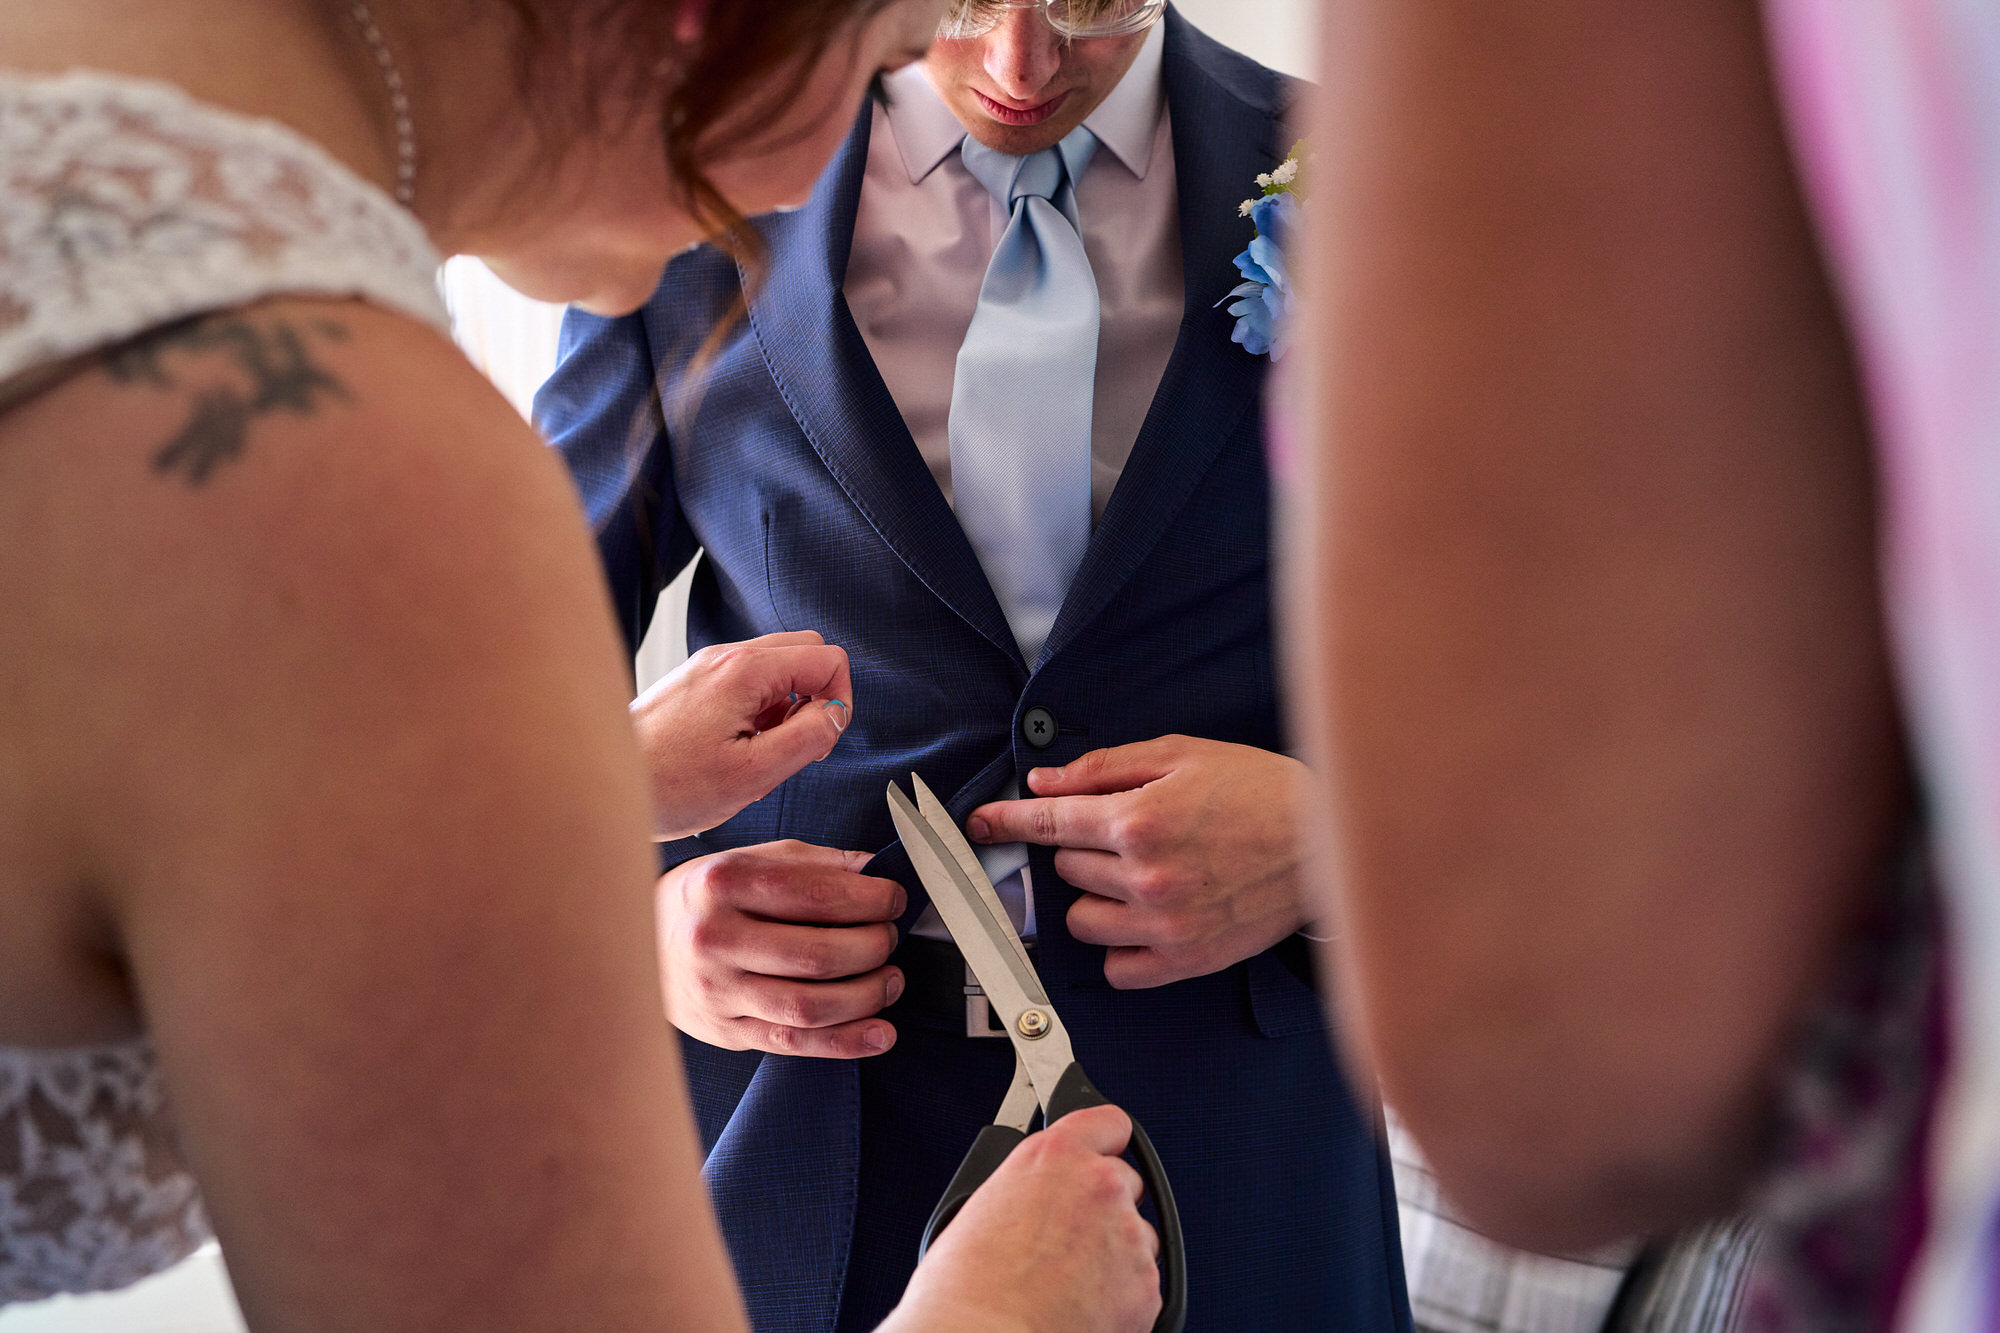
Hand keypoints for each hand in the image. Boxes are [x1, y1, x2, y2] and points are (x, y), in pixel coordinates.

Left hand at [631, 631, 854, 840]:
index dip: (838, 700)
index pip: (827, 658)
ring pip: (777, 670)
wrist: (601, 783)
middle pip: (804, 653)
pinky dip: (758, 714)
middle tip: (797, 745)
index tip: (820, 738)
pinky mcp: (695, 685)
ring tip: (759, 755)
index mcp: (744, 671)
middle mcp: (725, 658)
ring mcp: (708, 668)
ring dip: (786, 710)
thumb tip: (836, 715)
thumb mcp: (753, 773)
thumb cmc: (666, 785)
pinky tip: (737, 752)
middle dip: (816, 698)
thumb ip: (807, 738)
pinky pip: (747, 685)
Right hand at [656, 840, 906, 1056]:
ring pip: (810, 1006)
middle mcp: (715, 940)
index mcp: (723, 884)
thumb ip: (813, 863)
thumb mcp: (750, 860)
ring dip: (867, 996)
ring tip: (891, 980)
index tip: (893, 899)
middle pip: (818, 955)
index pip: (815, 894)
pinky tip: (880, 1033)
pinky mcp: (724, 1032)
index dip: (870, 899)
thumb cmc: (707, 898)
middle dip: (874, 948)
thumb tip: (872, 871)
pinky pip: (795, 1044)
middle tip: (890, 938)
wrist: (636, 942)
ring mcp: (717, 992)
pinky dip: (847, 1043)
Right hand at [881, 1106, 1160, 1332]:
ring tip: (1070, 1286)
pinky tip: (1082, 1310)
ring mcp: (1128, 1236)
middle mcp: (1099, 1186)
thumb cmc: (968, 1287)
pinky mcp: (1146, 1287)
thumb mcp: (985, 1205)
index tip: (1103, 1154)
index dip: (1105, 1142)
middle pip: (1127, 1183)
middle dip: (1105, 1209)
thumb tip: (1043, 1199)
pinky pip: (1144, 1284)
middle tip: (1071, 1242)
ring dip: (1116, 1255)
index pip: (1109, 1123)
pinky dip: (1123, 1297)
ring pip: (1139, 1237)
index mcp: (1054, 1156)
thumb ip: (1031, 1187)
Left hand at [969, 736, 1311, 988]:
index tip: (981, 824)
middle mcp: (1146, 877)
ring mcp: (1166, 924)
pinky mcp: (1188, 960)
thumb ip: (1105, 768)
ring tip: (1139, 875)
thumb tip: (1046, 781)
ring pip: (1082, 921)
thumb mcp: (1181, 755)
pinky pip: (1118, 968)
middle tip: (1127, 831)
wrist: (1329, 839)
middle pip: (1067, 868)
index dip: (1006, 820)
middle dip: (1084, 846)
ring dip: (1096, 897)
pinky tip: (1145, 918)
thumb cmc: (1261, 790)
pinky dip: (1121, 946)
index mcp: (1140, 820)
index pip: (1048, 823)